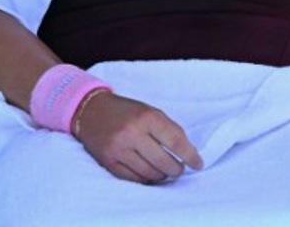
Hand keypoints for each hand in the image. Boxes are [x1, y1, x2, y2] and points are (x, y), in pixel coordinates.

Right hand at [73, 90, 203, 184]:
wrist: (91, 111)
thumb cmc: (125, 111)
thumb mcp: (149, 111)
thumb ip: (168, 130)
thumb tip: (188, 154)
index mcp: (146, 117)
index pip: (176, 141)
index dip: (190, 156)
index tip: (198, 164)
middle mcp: (132, 133)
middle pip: (164, 162)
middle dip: (176, 169)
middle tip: (178, 169)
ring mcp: (119, 149)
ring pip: (151, 174)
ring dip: (162, 175)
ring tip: (163, 170)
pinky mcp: (108, 161)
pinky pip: (134, 179)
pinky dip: (146, 178)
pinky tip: (149, 173)